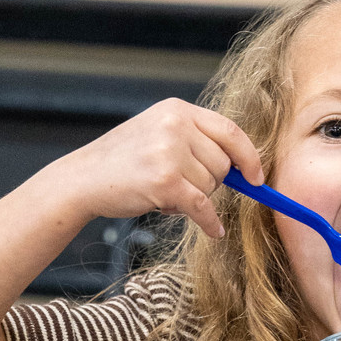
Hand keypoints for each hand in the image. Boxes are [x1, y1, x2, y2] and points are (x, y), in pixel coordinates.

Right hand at [49, 98, 263, 237]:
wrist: (83, 179)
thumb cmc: (124, 162)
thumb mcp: (158, 134)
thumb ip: (195, 141)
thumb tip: (241, 168)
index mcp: (177, 110)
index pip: (230, 131)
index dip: (248, 156)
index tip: (256, 177)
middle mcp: (175, 125)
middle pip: (222, 163)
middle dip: (210, 183)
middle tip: (181, 187)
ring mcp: (169, 152)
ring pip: (211, 186)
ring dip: (195, 199)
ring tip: (164, 193)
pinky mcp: (165, 181)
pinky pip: (202, 207)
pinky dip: (210, 222)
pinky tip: (213, 230)